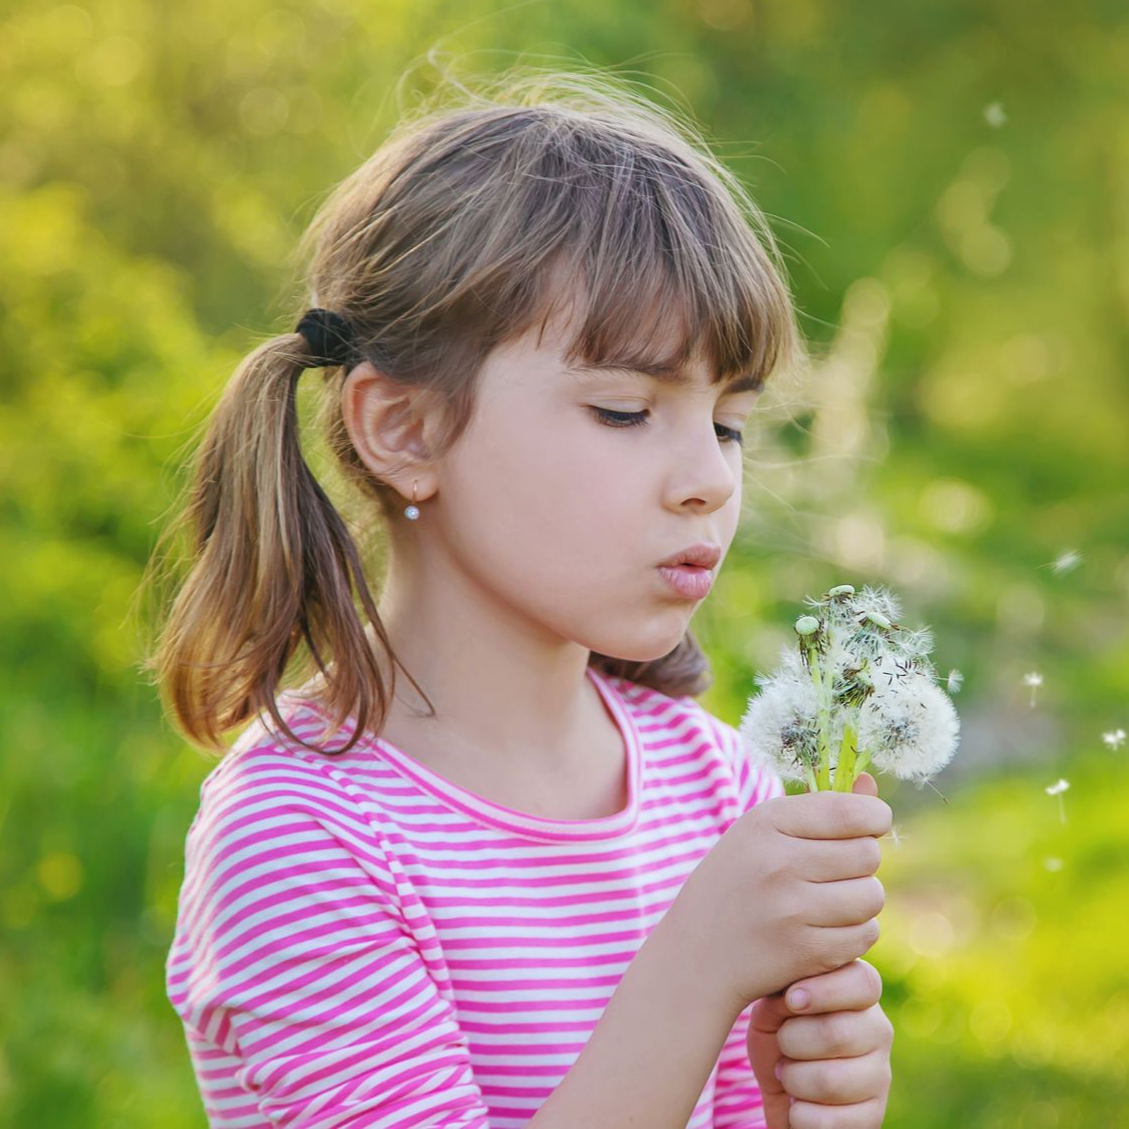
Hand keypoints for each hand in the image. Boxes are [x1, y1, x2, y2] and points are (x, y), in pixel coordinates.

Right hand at [665, 773, 889, 1012]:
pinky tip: (825, 930)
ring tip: (831, 901)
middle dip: (862, 863)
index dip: (874, 817)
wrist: (697, 954)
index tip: (869, 826)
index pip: (851, 812)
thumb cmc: (738, 882)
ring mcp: (791, 910)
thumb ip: (820, 808)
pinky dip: (854, 934)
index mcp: (766, 822)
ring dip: (861, 900)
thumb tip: (870, 782)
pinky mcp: (804, 952)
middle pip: (868, 855)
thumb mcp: (764, 833)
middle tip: (837, 871)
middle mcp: (778, 862)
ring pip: (872, 896)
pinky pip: (865, 935)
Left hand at [747, 957, 892, 1127]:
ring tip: (789, 1073)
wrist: (780, 1084)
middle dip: (791, 1041)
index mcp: (859, 992)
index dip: (824, 992)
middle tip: (783, 1044)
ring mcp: (880, 1075)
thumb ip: (786, 987)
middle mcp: (878, 1030)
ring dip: (792, 1079)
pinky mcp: (874, 1116)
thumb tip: (793, 996)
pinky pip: (830, 1122)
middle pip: (837, 1034)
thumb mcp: (773, 1002)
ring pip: (830, 1081)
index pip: (863, 983)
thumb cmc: (778, 1029)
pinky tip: (798, 1104)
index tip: (791, 1000)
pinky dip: (798, 1115)